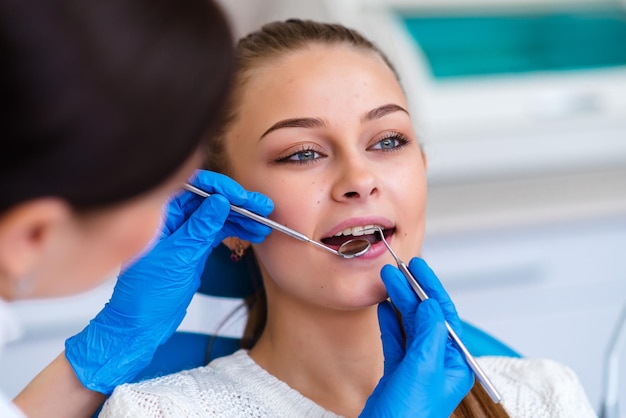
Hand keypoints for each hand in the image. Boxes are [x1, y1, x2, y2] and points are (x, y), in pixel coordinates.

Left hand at [65, 170, 272, 393]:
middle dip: (238, 203)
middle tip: (262, 207)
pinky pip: (218, 233)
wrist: (141, 325)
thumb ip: (200, 228)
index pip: (193, 188)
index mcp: (160, 216)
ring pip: (218, 217)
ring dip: (242, 219)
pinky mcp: (194, 249)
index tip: (241, 197)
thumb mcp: (178, 258)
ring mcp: (185, 234)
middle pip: (210, 201)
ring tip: (264, 223)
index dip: (219, 188)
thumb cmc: (146, 295)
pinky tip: (253, 233)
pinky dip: (236, 232)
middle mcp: (172, 220)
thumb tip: (220, 201)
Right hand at [361, 258, 473, 417]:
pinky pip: (395, 339)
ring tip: (387, 282)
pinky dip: (388, 321)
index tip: (419, 268)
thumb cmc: (408, 416)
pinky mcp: (397, 372)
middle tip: (396, 271)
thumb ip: (428, 334)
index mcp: (453, 364)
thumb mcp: (422, 369)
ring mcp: (416, 367)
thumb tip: (431, 305)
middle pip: (425, 318)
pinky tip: (383, 307)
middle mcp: (436, 363)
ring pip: (408, 326)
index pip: (445, 316)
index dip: (432, 289)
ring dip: (398, 303)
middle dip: (411, 292)